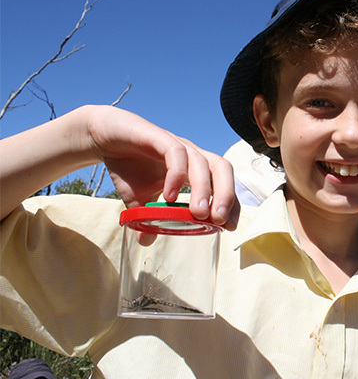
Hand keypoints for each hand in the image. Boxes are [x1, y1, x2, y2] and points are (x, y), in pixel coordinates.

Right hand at [85, 105, 238, 228]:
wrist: (104, 138)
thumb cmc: (129, 166)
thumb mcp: (139, 199)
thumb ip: (147, 218)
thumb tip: (146, 242)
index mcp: (194, 169)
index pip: (223, 184)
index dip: (231, 204)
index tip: (230, 227)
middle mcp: (191, 155)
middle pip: (222, 169)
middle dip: (226, 195)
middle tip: (220, 221)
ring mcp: (176, 145)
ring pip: (202, 162)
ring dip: (204, 189)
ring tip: (199, 214)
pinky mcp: (158, 137)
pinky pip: (176, 153)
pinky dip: (177, 175)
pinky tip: (169, 196)